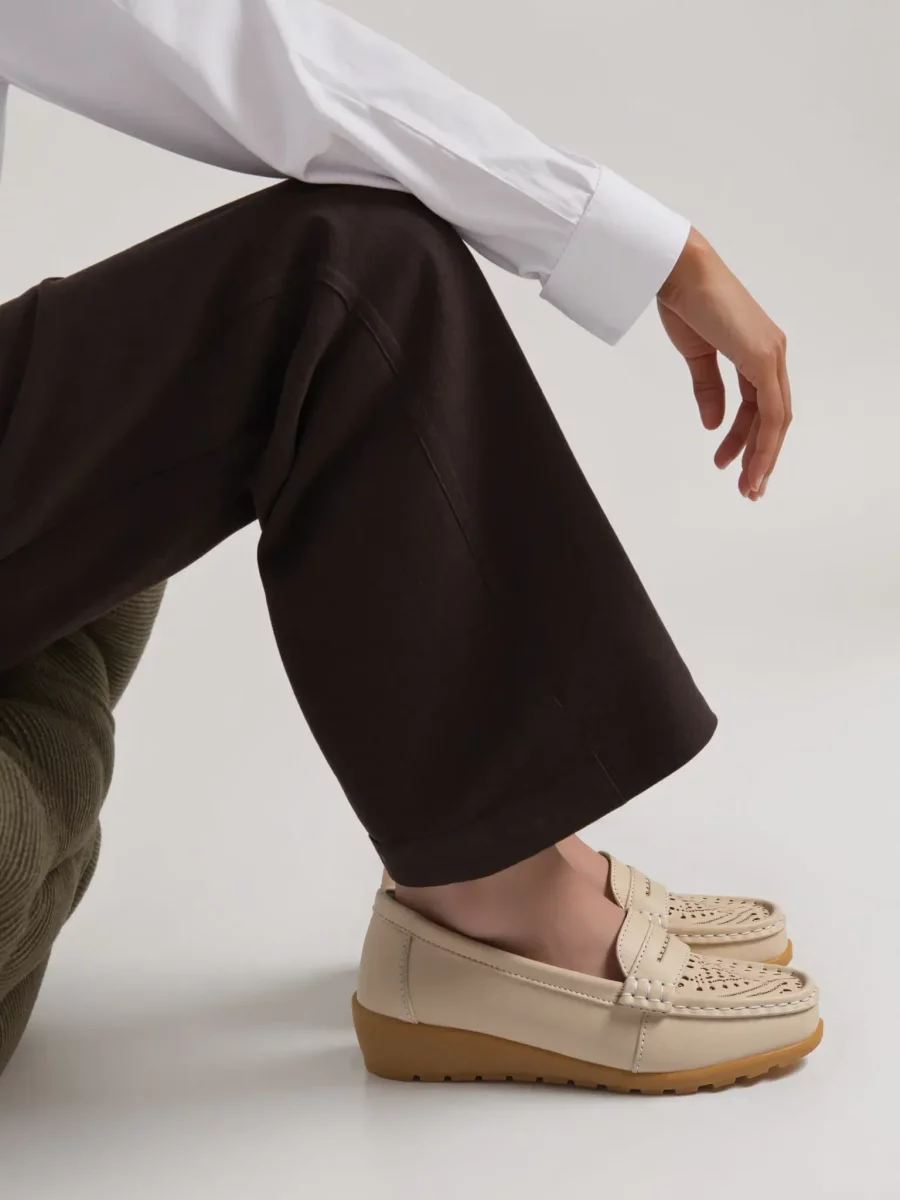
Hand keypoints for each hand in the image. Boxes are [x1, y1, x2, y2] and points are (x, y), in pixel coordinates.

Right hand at [656, 227, 791, 499]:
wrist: (677, 270)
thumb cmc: (684, 300)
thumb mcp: (696, 354)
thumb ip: (708, 387)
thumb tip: (712, 421)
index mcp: (757, 349)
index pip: (762, 406)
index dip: (751, 440)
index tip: (733, 466)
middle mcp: (771, 352)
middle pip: (775, 417)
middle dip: (761, 456)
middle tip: (747, 488)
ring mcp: (770, 353)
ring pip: (776, 418)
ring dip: (761, 455)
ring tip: (745, 484)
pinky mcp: (762, 356)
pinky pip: (770, 409)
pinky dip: (761, 439)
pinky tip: (741, 458)